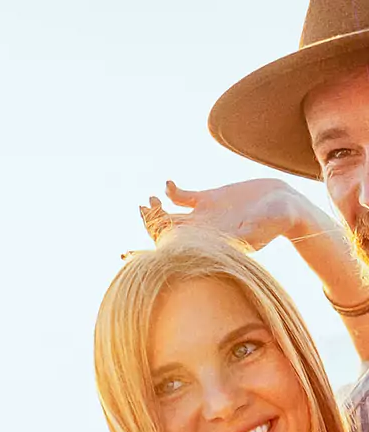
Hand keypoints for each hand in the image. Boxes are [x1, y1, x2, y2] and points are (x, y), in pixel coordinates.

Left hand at [139, 179, 316, 250]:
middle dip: (152, 223)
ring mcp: (203, 216)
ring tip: (148, 201)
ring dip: (156, 209)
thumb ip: (240, 234)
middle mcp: (202, 232)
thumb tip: (223, 242)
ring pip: (171, 216)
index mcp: (209, 243)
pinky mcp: (208, 199)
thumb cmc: (278, 220)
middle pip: (167, 232)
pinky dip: (172, 192)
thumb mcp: (259, 228)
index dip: (160, 239)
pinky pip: (183, 197)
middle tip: (144, 208)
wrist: (288, 205)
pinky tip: (168, 184)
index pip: (177, 247)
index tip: (155, 223)